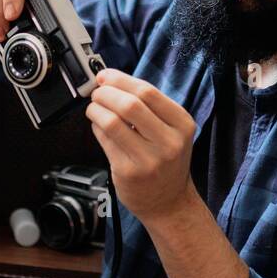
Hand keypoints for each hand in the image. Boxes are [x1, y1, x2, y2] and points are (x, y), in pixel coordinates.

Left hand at [85, 67, 197, 225]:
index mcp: (182, 124)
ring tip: (94, 108)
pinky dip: (96, 127)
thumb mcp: (170, 130)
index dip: (120, 80)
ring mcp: (148, 160)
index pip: (148, 92)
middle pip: (130, 105)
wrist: (169, 201)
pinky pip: (105, 141)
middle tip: (97, 92)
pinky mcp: (128, 172)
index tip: (105, 76)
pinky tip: (99, 126)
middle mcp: (169, 142)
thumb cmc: (166, 160)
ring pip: (113, 122)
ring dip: (96, 109)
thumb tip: (109, 80)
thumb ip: (147, 105)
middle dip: (106, 93)